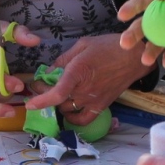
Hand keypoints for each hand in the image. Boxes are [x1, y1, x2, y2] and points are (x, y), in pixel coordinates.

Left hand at [22, 32, 150, 125]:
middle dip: (45, 94)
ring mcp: (93, 100)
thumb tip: (49, 71)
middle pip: (58, 101)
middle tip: (41, 85)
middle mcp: (84, 90)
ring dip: (58, 104)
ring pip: (67, 110)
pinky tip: (68, 110)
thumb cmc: (109, 47)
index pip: (56, 93)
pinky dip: (73, 118)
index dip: (41, 101)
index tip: (29, 103)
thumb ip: (63, 59)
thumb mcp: (82, 45)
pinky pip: (83, 119)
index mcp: (78, 72)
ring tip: (56, 93)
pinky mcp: (101, 106)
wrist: (134, 57)